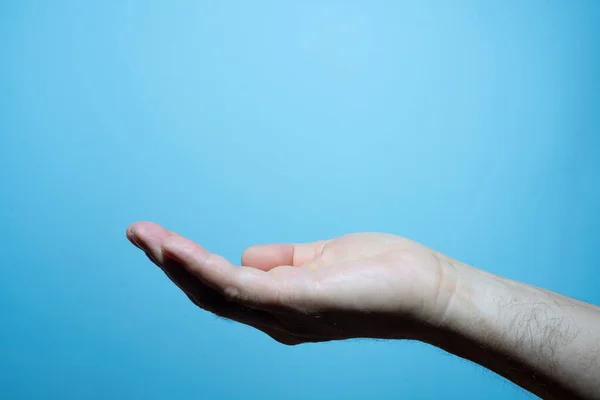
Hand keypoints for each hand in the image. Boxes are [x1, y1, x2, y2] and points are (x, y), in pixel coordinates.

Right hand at [126, 222, 458, 344]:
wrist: (428, 288)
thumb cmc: (380, 273)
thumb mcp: (318, 261)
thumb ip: (281, 261)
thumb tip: (244, 254)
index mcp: (280, 304)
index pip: (222, 286)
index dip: (187, 265)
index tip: (159, 238)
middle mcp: (275, 317)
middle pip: (209, 292)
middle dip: (170, 264)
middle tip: (137, 233)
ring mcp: (286, 314)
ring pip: (216, 292)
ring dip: (177, 264)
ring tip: (146, 237)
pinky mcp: (300, 302)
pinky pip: (242, 287)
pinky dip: (205, 268)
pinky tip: (180, 249)